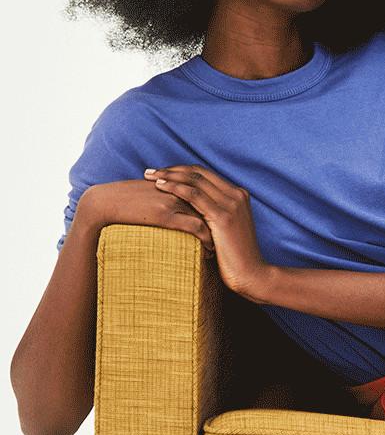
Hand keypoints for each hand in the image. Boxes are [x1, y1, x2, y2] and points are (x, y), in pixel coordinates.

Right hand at [77, 179, 215, 252]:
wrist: (104, 203)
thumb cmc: (127, 201)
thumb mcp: (152, 195)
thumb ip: (169, 197)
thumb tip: (181, 209)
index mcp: (179, 183)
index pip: (210, 194)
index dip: (220, 209)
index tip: (227, 225)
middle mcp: (180, 189)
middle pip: (213, 204)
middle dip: (224, 222)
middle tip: (231, 238)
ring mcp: (175, 200)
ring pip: (208, 215)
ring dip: (218, 233)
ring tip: (222, 248)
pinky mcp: (166, 215)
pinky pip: (195, 227)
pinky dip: (206, 239)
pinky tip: (209, 252)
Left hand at [142, 165, 271, 299]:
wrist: (252, 274)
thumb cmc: (236, 258)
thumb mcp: (226, 231)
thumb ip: (214, 217)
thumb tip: (191, 214)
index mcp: (238, 195)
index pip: (205, 174)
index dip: (181, 171)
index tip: (162, 173)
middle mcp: (236, 195)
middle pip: (199, 173)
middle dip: (172, 170)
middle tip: (150, 172)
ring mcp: (231, 204)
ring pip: (195, 180)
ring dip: (170, 176)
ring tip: (150, 177)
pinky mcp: (223, 216)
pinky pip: (195, 195)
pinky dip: (176, 188)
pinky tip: (160, 187)